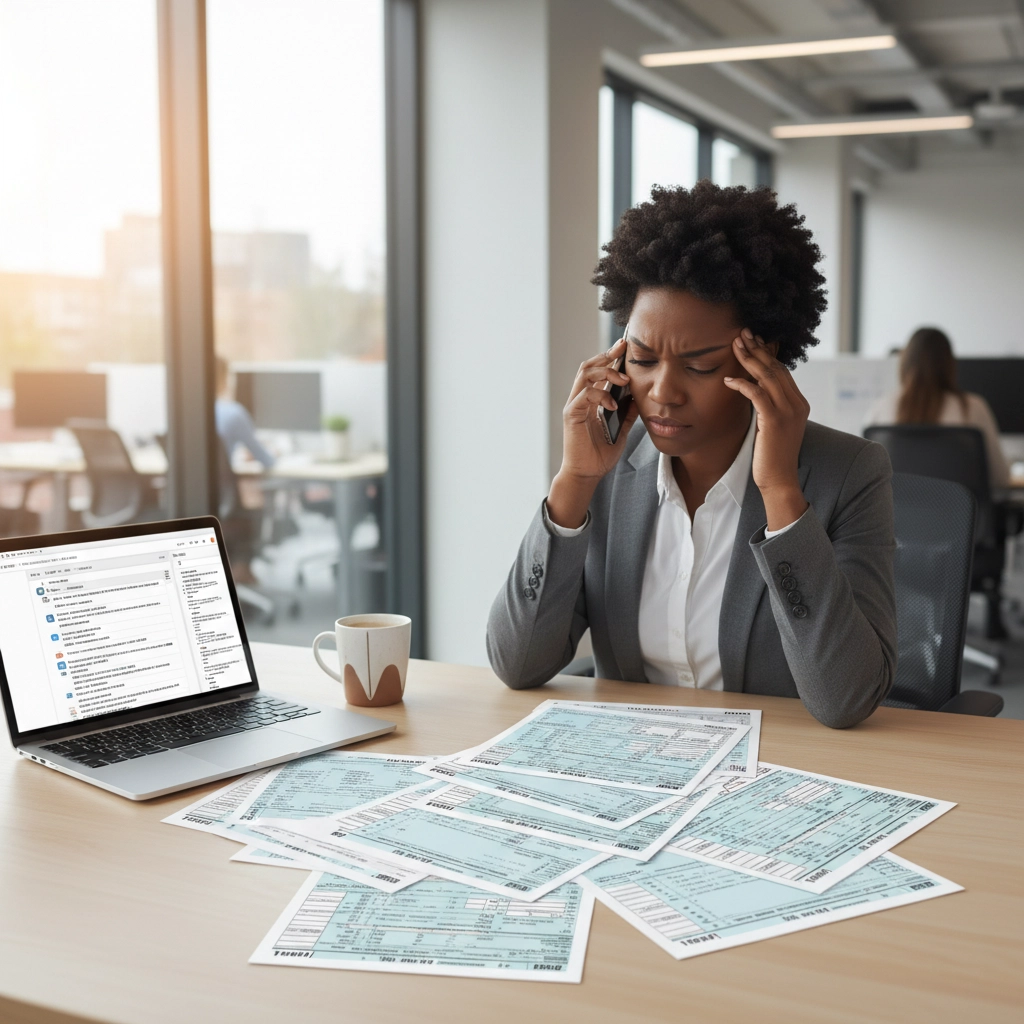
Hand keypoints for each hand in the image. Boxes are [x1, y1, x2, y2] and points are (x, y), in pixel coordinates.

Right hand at [547, 338, 640, 528]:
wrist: (587, 474)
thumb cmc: (600, 454)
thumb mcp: (621, 429)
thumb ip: (628, 412)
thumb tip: (639, 397)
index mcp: (590, 399)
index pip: (597, 370)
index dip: (609, 357)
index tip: (625, 347)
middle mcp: (580, 398)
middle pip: (588, 366)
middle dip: (606, 355)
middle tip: (623, 348)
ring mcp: (574, 405)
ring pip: (584, 375)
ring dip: (605, 372)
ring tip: (623, 380)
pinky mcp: (571, 415)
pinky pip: (585, 395)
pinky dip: (600, 395)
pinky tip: (613, 403)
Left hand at [724, 328, 809, 530]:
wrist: (780, 482)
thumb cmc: (772, 457)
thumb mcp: (773, 427)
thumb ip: (769, 409)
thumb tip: (754, 393)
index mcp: (799, 403)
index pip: (782, 371)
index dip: (766, 354)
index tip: (752, 341)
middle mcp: (797, 404)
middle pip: (776, 368)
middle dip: (758, 349)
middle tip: (741, 333)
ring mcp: (788, 412)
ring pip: (768, 376)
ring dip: (749, 359)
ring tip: (734, 345)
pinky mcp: (775, 421)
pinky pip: (757, 394)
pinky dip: (742, 384)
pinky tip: (728, 380)